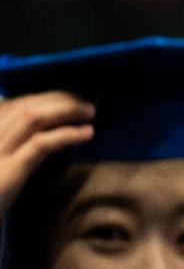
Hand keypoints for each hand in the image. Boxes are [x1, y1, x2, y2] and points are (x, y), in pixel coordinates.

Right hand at [0, 91, 94, 216]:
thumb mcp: (1, 162)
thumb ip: (9, 143)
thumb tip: (40, 128)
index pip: (12, 104)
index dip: (43, 97)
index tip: (67, 98)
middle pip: (24, 106)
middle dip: (58, 99)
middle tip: (84, 101)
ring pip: (33, 117)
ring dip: (66, 110)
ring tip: (89, 111)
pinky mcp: (8, 170)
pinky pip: (41, 144)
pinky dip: (67, 134)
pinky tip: (86, 133)